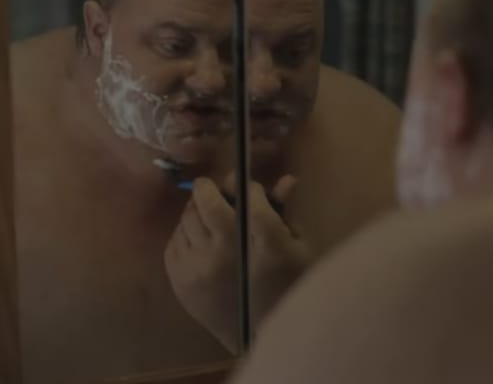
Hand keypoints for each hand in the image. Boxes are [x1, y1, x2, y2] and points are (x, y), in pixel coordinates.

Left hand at [164, 174, 311, 353]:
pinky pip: (174, 240)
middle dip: (210, 189)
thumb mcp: (295, 249)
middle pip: (209, 203)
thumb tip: (286, 180)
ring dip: (196, 209)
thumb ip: (283, 213)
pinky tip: (197, 237)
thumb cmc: (283, 289)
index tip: (244, 186)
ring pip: (187, 218)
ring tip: (205, 212)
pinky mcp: (180, 279)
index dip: (245, 186)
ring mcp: (199, 266)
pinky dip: (184, 232)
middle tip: (212, 187)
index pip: (249, 199)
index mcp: (264, 245)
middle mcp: (227, 252)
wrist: (255, 335)